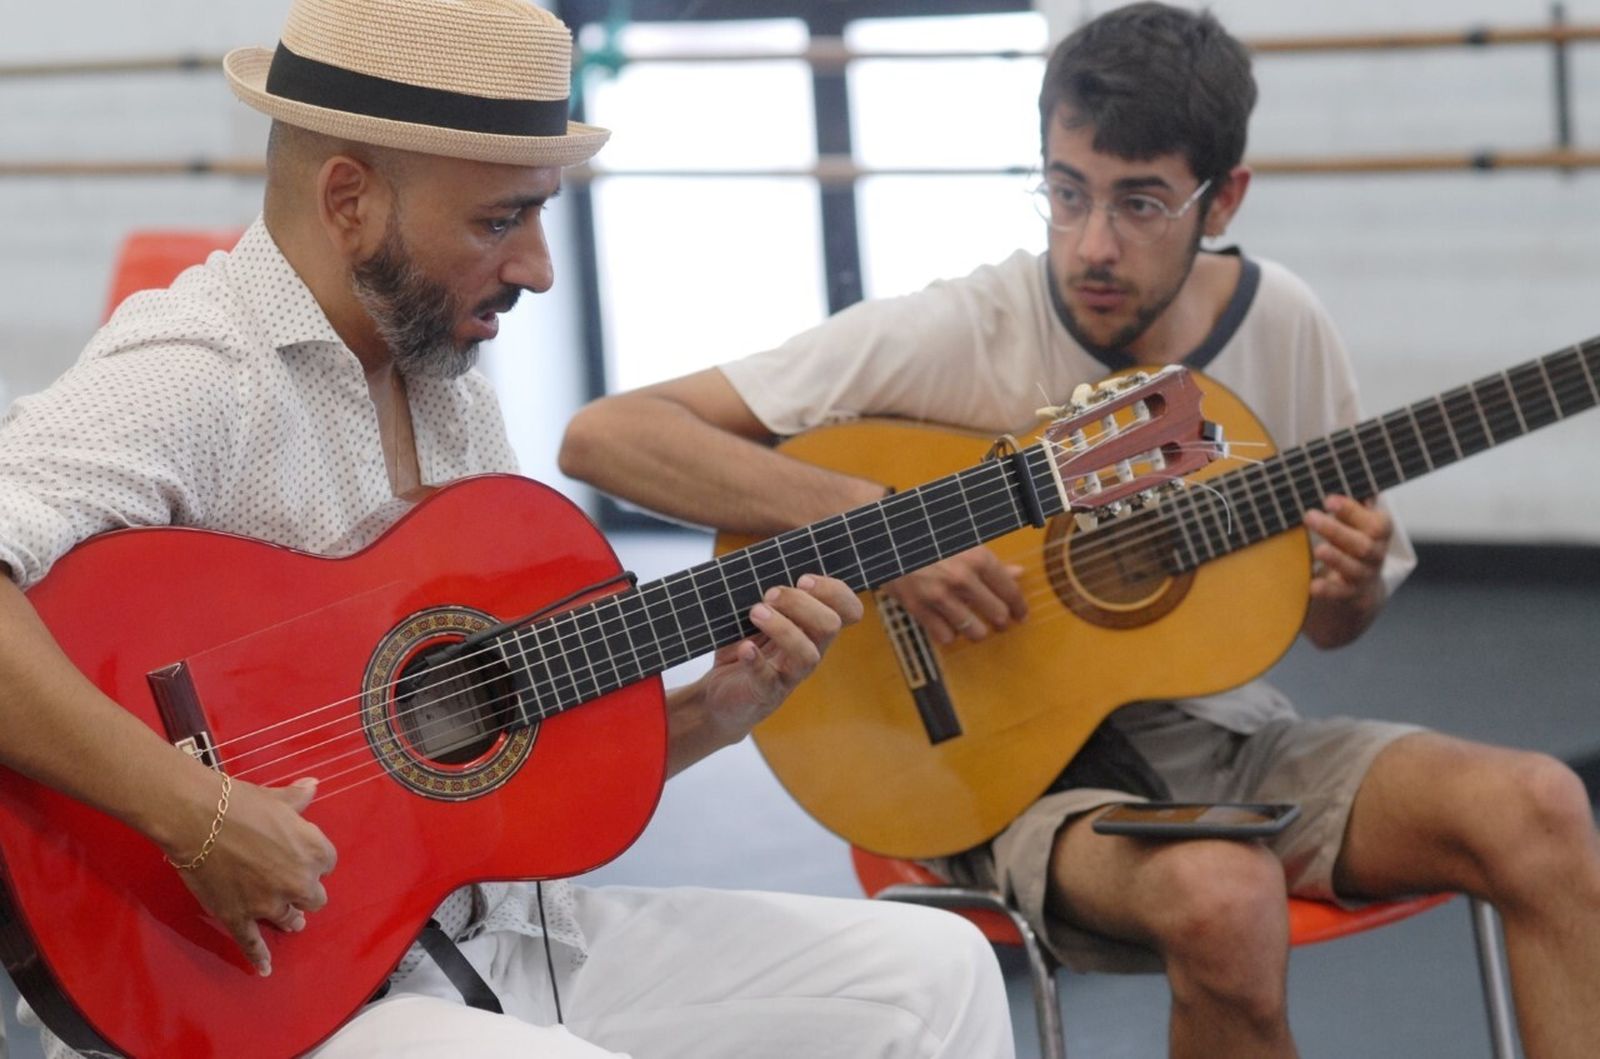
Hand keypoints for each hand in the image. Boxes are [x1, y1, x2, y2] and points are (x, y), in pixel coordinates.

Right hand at [171, 776, 335, 976]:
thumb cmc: (241, 803)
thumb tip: (313, 785)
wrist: (199, 819)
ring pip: (290, 919)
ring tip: (289, 921)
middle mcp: (298, 882)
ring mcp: (269, 903)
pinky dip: (259, 958)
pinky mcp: (239, 917)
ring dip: (289, 918)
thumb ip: (299, 798)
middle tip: (293, 887)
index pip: (327, 863)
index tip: (301, 856)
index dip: (312, 860)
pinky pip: (253, 943)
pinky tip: (265, 969)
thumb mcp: (278, 798)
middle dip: (304, 891)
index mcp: (314, 851)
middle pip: (314, 897)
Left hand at [694, 574, 862, 745]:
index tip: (803, 579)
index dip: (835, 591)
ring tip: (755, 613)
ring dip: (782, 628)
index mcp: (814, 629)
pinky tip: (745, 647)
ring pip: (807, 654)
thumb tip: (760, 565)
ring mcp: (790, 674)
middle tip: (769, 595)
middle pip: (829, 625)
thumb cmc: (744, 649)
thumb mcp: (757, 617)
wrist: (720, 698)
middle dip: (801, 603)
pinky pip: (767, 678)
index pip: (849, 610)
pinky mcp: (766, 692)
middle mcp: (810, 650)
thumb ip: (767, 596)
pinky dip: (756, 660)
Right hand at [880, 546, 1026, 643]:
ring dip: (977, 631)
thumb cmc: (929, 536)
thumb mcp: (963, 542)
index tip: (1020, 615)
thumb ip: (990, 562)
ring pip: (975, 632)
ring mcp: (939, 595)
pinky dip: (949, 634)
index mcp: (977, 558)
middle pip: (998, 616)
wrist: (887, 536)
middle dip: (1001, 622)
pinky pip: (945, 637)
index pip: (1010, 592)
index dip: (1020, 608)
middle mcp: (962, 578)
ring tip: (974, 627)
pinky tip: (947, 624)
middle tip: (999, 622)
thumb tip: (1018, 574)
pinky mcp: (918, 608)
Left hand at [1304, 494, 1389, 605]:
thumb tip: (1330, 461)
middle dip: (1336, 529)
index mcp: (1377, 530)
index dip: (1352, 510)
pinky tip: (1313, 585)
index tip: (1328, 499)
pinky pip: (1341, 594)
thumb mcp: (1354, 519)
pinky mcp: (1351, 595)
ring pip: (1354, 567)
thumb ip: (1347, 500)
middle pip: (1363, 543)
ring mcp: (1363, 575)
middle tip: (1309, 516)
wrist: (1362, 590)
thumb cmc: (1352, 540)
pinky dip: (1328, 590)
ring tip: (1318, 550)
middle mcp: (1374, 553)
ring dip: (1336, 558)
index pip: (1373, 520)